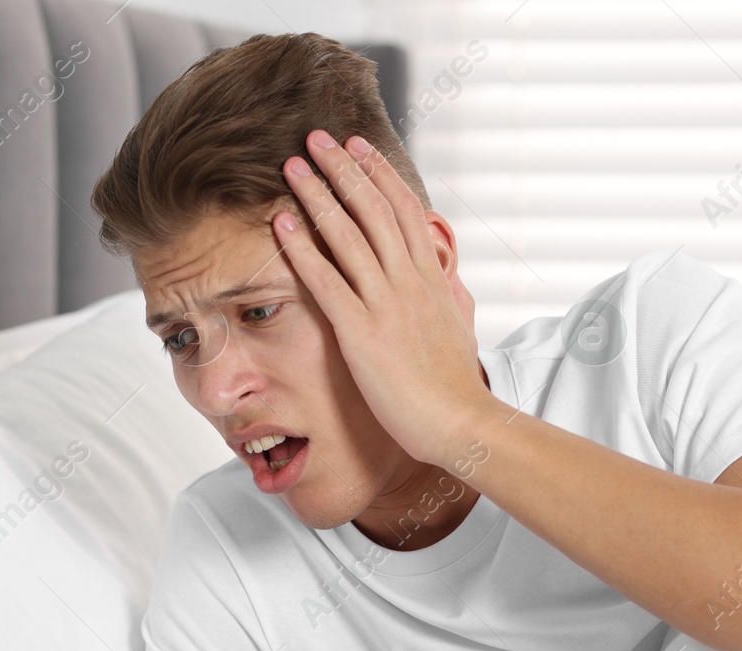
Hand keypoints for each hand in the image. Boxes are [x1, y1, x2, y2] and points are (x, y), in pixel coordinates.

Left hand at [273, 129, 497, 467]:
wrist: (459, 421)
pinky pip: (327, 281)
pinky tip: (282, 223)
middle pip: (374, 210)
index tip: (359, 147)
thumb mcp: (459, 327)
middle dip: (344, 169)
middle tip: (317, 139)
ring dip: (318, 195)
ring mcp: (386, 304)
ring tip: (292, 166)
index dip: (379, 174)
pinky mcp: (362, 332)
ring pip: (348, 235)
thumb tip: (450, 280)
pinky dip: (302, 248)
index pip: (404, 211)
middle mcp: (409, 282)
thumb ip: (449, 297)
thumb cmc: (455, 385)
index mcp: (432, 279)